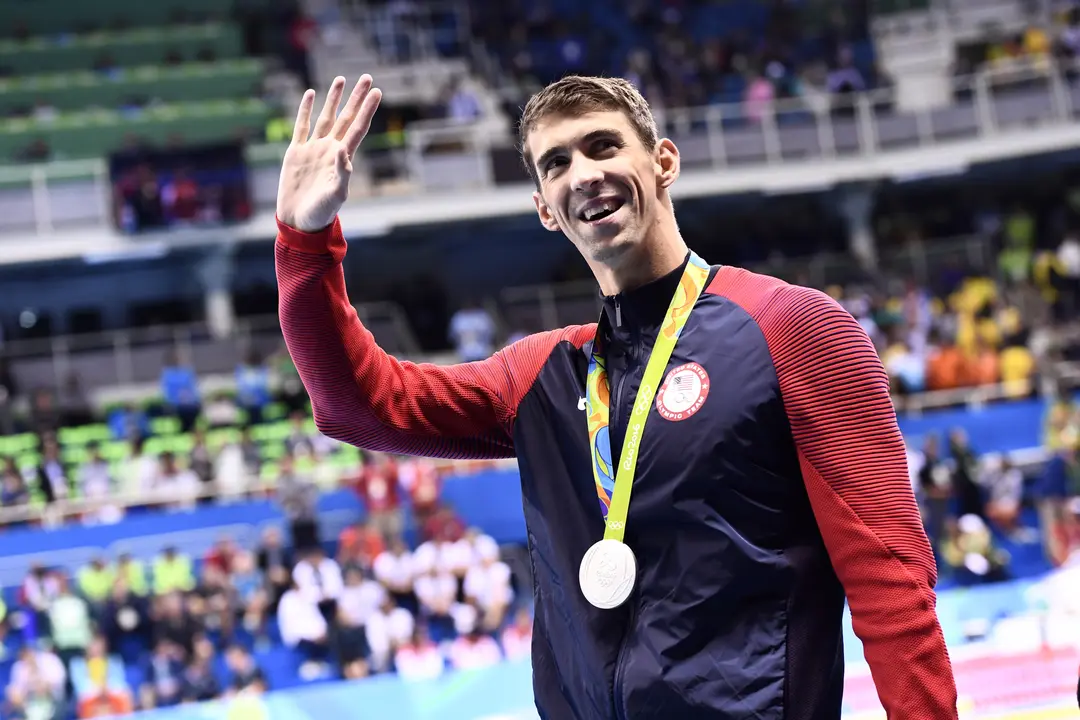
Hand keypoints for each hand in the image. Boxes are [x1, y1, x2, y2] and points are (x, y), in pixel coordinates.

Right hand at [276, 75, 382, 231]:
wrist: (299, 223)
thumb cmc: (321, 214)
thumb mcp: (335, 196)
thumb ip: (342, 173)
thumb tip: (343, 148)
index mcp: (343, 158)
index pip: (358, 128)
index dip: (367, 110)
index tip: (377, 92)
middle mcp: (330, 149)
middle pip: (346, 117)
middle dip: (356, 98)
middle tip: (368, 77)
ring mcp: (313, 149)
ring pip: (326, 117)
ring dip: (334, 99)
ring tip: (342, 79)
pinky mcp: (296, 153)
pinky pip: (302, 126)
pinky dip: (305, 109)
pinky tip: (311, 94)